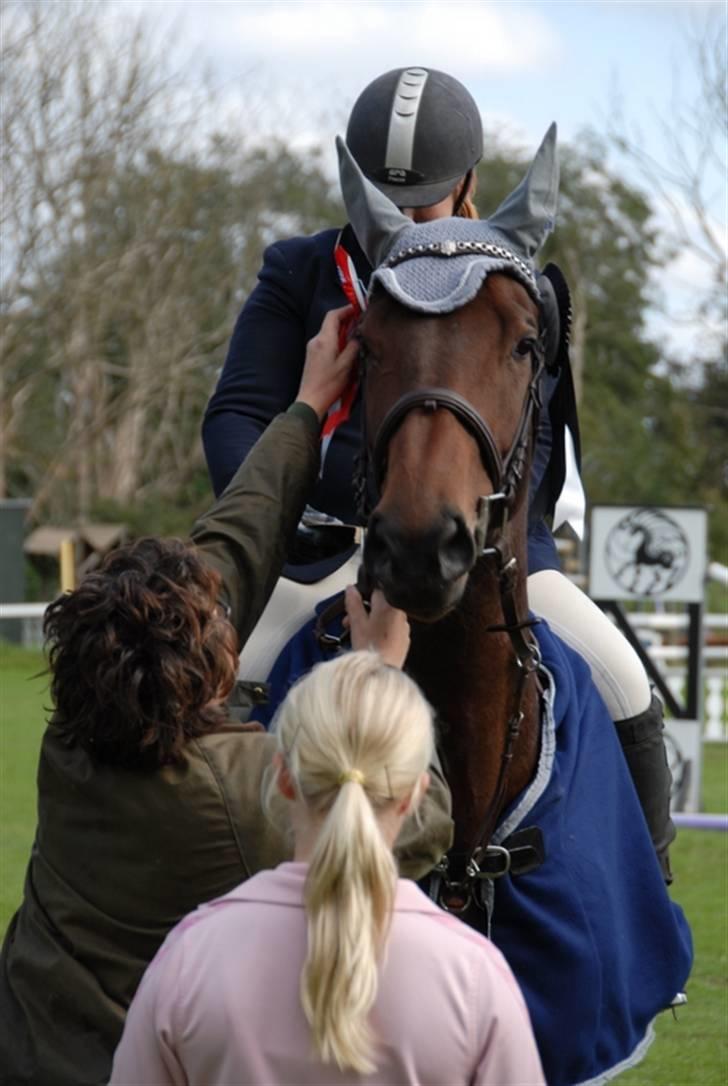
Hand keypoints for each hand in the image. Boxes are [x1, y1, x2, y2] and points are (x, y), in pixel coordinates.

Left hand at [296, 305, 358, 420]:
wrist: (310, 400)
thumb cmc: (328, 385)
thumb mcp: (346, 366)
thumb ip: (353, 348)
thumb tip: (357, 338)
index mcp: (324, 340)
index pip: (333, 316)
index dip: (345, 310)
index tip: (357, 309)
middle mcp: (316, 341)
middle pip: (330, 323)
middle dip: (345, 320)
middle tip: (360, 323)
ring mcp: (312, 348)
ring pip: (328, 332)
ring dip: (341, 331)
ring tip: (355, 336)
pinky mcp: (312, 356)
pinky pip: (325, 342)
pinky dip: (336, 340)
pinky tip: (345, 348)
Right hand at [345, 586, 410, 668]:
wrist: (381, 672)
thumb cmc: (370, 647)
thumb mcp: (357, 623)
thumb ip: (353, 603)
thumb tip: (351, 589)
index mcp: (390, 606)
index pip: (375, 591)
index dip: (361, 597)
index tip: (352, 606)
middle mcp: (401, 615)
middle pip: (380, 606)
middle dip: (364, 612)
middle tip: (350, 622)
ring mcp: (404, 629)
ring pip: (385, 619)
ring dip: (372, 623)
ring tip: (358, 634)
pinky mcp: (404, 642)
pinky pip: (391, 631)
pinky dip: (381, 633)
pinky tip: (370, 642)